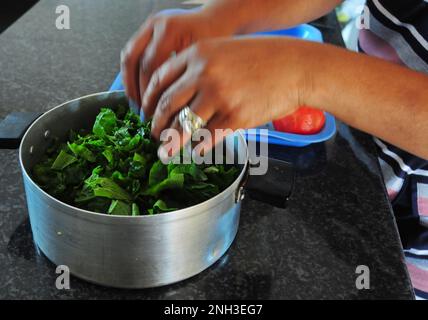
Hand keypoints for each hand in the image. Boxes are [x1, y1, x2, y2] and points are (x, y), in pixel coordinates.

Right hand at [121, 9, 227, 106]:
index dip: (148, 93)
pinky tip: (139, 90)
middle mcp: (156, 25)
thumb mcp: (205, 62)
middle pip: (134, 60)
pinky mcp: (147, 28)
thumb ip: (187, 82)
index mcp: (170, 32)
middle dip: (135, 90)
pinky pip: (133, 52)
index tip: (153, 112)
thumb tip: (170, 111)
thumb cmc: (216, 42)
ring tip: (136, 104)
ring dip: (129, 82)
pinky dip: (133, 73)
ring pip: (128, 55)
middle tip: (142, 111)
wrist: (216, 22)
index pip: (150, 67)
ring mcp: (149, 25)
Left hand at [143, 37, 312, 154]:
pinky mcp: (236, 117)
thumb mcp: (224, 50)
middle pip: (167, 105)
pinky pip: (208, 137)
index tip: (146, 114)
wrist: (296, 67)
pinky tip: (195, 153)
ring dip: (171, 143)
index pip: (159, 80)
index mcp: (198, 54)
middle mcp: (204, 74)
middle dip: (155, 125)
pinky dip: (198, 148)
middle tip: (153, 137)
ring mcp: (220, 96)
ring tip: (165, 152)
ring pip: (184, 125)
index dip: (148, 101)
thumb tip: (177, 94)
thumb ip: (198, 67)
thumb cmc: (262, 58)